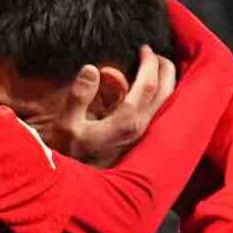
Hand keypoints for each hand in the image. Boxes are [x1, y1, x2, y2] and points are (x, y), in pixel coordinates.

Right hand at [57, 45, 174, 163]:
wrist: (78, 184)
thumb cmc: (71, 152)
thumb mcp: (67, 123)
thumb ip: (79, 95)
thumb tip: (92, 68)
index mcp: (127, 120)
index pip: (148, 85)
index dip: (149, 63)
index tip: (144, 48)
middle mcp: (141, 126)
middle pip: (166, 92)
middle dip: (166, 69)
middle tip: (157, 54)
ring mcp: (142, 133)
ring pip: (165, 102)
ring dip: (165, 82)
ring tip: (156, 67)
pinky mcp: (138, 137)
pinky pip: (156, 110)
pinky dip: (157, 95)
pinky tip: (144, 89)